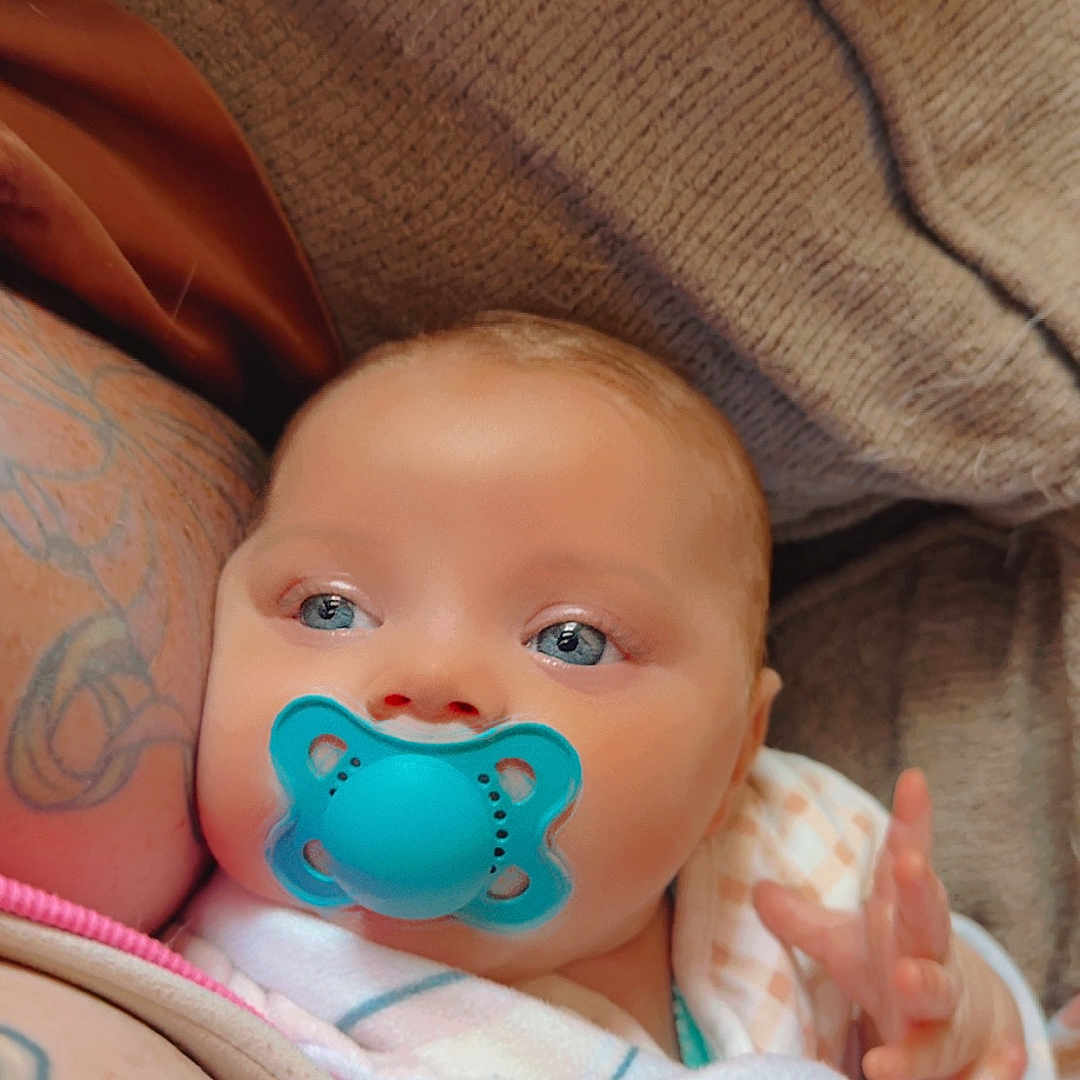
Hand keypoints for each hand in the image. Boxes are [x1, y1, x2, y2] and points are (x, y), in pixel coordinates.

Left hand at [752, 769, 1025, 1079]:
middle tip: (906, 864)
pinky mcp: (955, 1056)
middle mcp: (928, 951)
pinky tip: (975, 1067)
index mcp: (902, 916)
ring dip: (927, 984)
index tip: (912, 779)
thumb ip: (803, 918)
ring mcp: (945, 1003)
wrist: (967, 1030)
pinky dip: (981, 1069)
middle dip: (918, 890)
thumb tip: (756, 889)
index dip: (910, 822)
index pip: (905, 861)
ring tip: (906, 977)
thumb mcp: (848, 943)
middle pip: (927, 915)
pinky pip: (963, 1067)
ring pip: (940, 992)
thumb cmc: (899, 967)